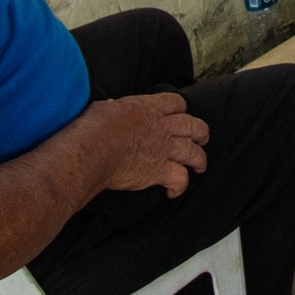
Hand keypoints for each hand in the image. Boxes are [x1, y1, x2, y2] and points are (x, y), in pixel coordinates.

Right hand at [91, 92, 209, 196]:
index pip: (177, 103)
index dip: (182, 109)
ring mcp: (163, 149)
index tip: (181, 115)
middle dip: (201, 133)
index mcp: (149, 107)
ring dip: (200, 160)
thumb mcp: (106, 107)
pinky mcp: (159, 172)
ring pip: (194, 153)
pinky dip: (180, 186)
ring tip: (199, 166)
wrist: (92, 151)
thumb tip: (112, 109)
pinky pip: (180, 178)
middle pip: (194, 126)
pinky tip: (173, 191)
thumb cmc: (93, 128)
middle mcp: (162, 127)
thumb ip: (117, 109)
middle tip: (202, 139)